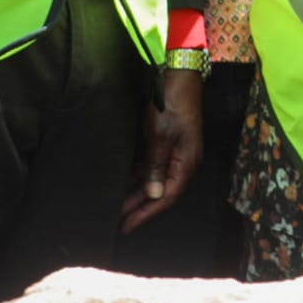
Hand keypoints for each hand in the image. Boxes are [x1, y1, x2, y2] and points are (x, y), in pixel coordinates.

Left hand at [119, 69, 203, 234]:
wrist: (179, 75)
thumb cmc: (171, 105)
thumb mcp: (160, 136)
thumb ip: (155, 166)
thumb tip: (153, 194)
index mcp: (186, 162)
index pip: (166, 197)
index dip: (146, 213)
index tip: (126, 226)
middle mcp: (182, 161)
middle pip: (160, 191)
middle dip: (138, 207)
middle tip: (116, 222)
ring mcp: (175, 151)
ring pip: (154, 179)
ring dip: (136, 193)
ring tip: (116, 206)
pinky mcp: (167, 142)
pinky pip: (151, 166)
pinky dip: (138, 176)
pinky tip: (123, 183)